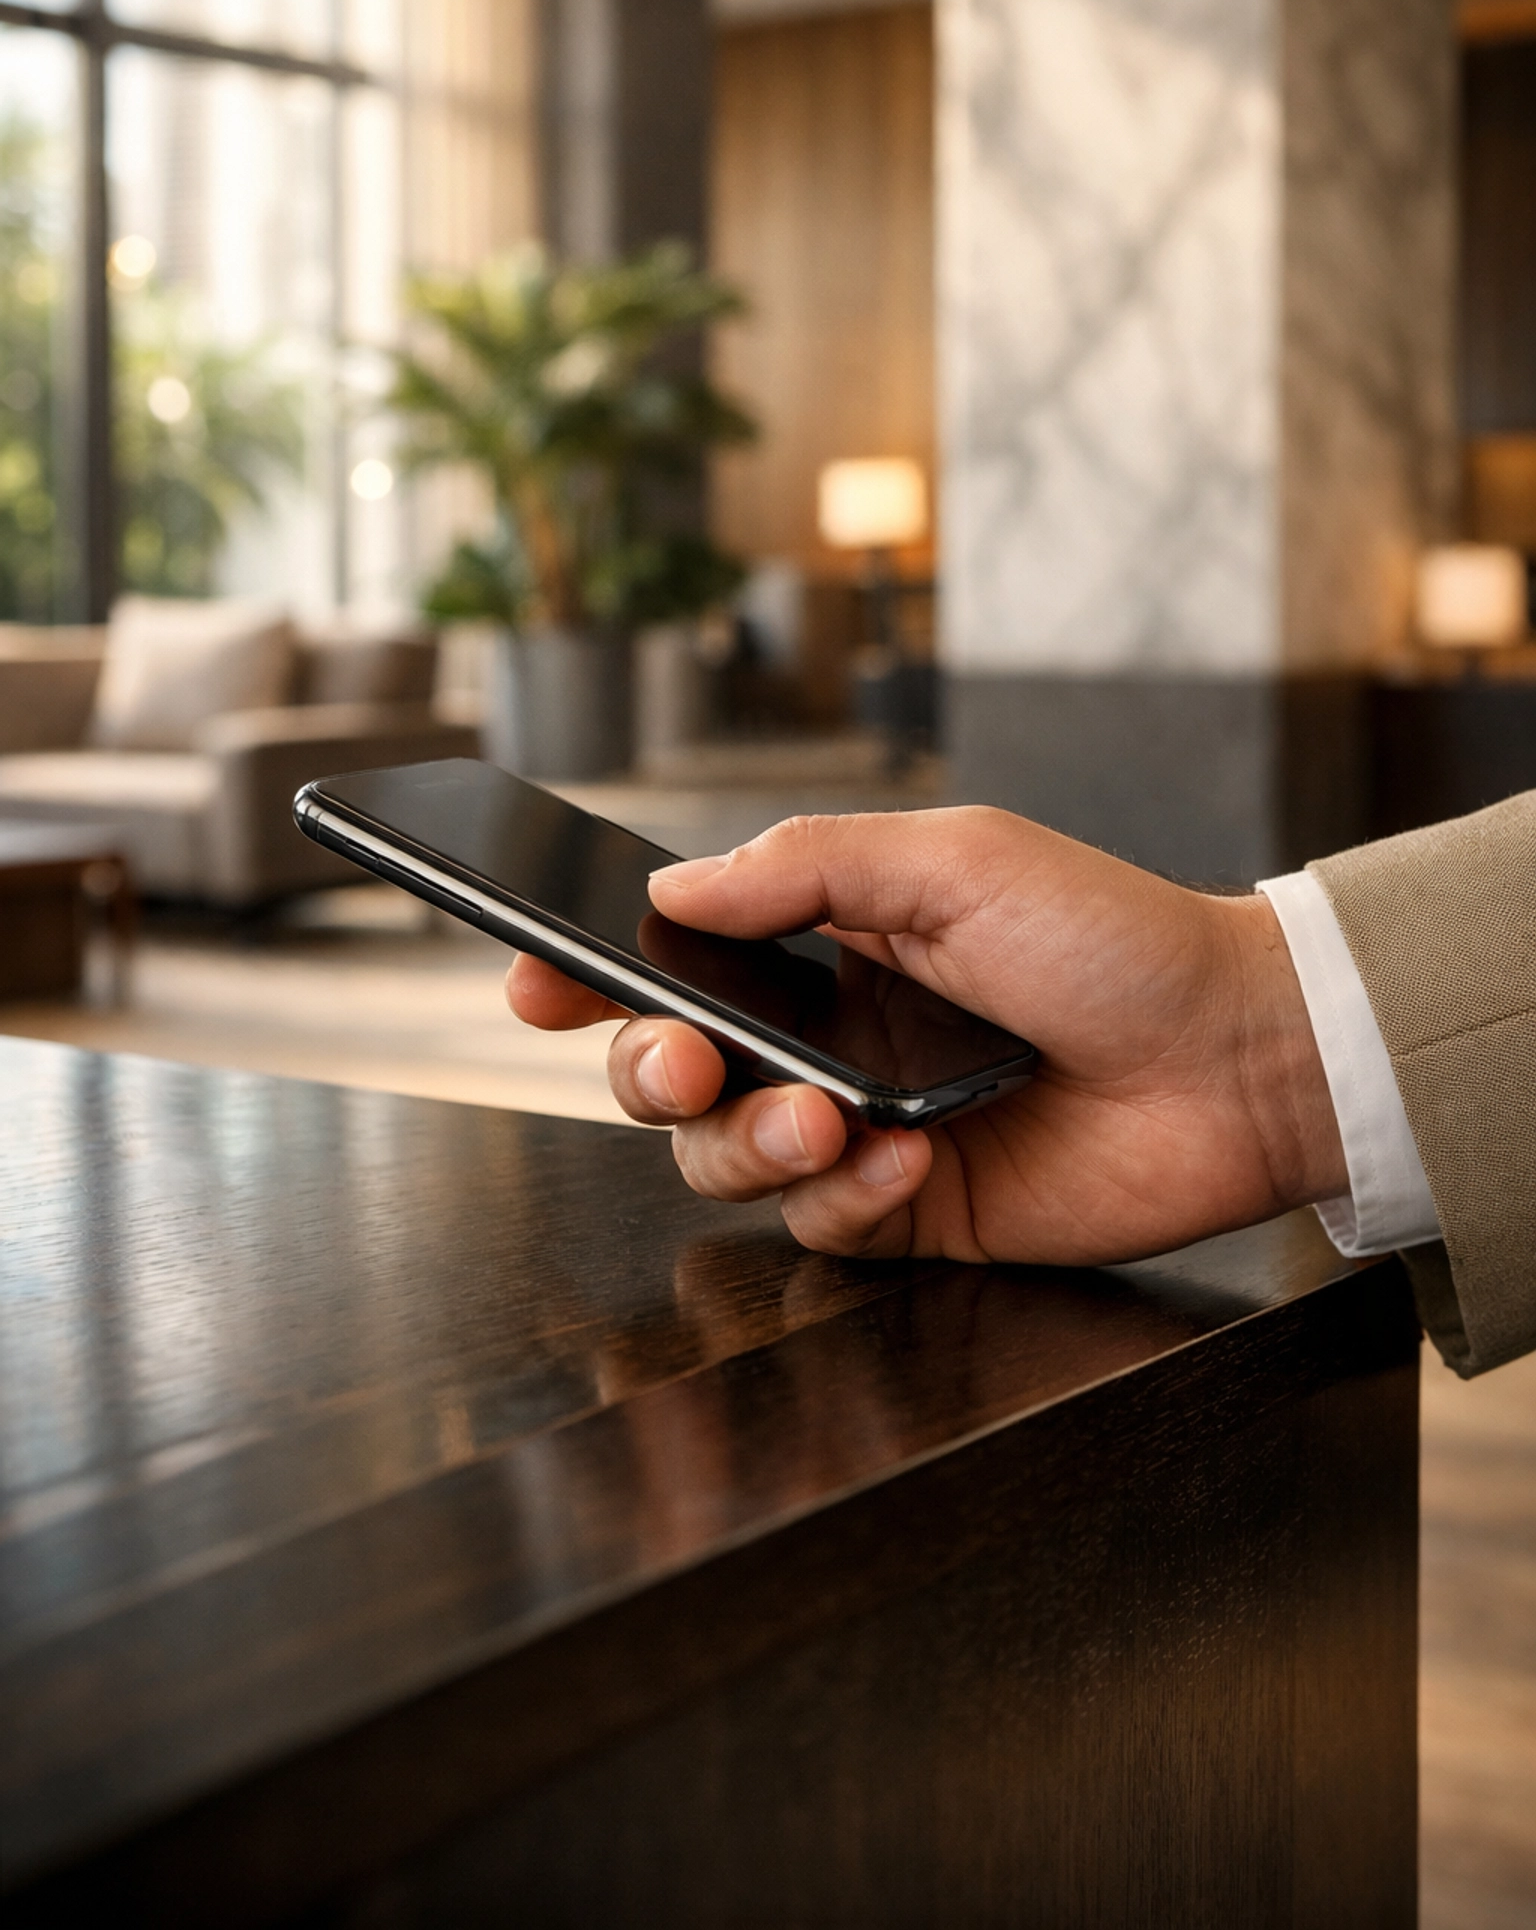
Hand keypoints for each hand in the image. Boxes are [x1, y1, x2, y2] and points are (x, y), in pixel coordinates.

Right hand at [505, 807, 1347, 1264]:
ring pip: (726, 1161)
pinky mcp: (911, 1213)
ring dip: (751, 1142)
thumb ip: (808, 866)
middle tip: (686, 1061)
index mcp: (828, 944)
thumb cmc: (1113, 939)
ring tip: (827, 1117)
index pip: (677, 961)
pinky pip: (818, 1228)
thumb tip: (676, 887)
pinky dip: (842, 1196)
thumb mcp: (957, 862)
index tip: (534, 980)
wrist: (1239, 1059)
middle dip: (648, 1071)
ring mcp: (863, 1131)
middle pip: (671, 1074)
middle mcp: (828, 1040)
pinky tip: (902, 1160)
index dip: (591, 974)